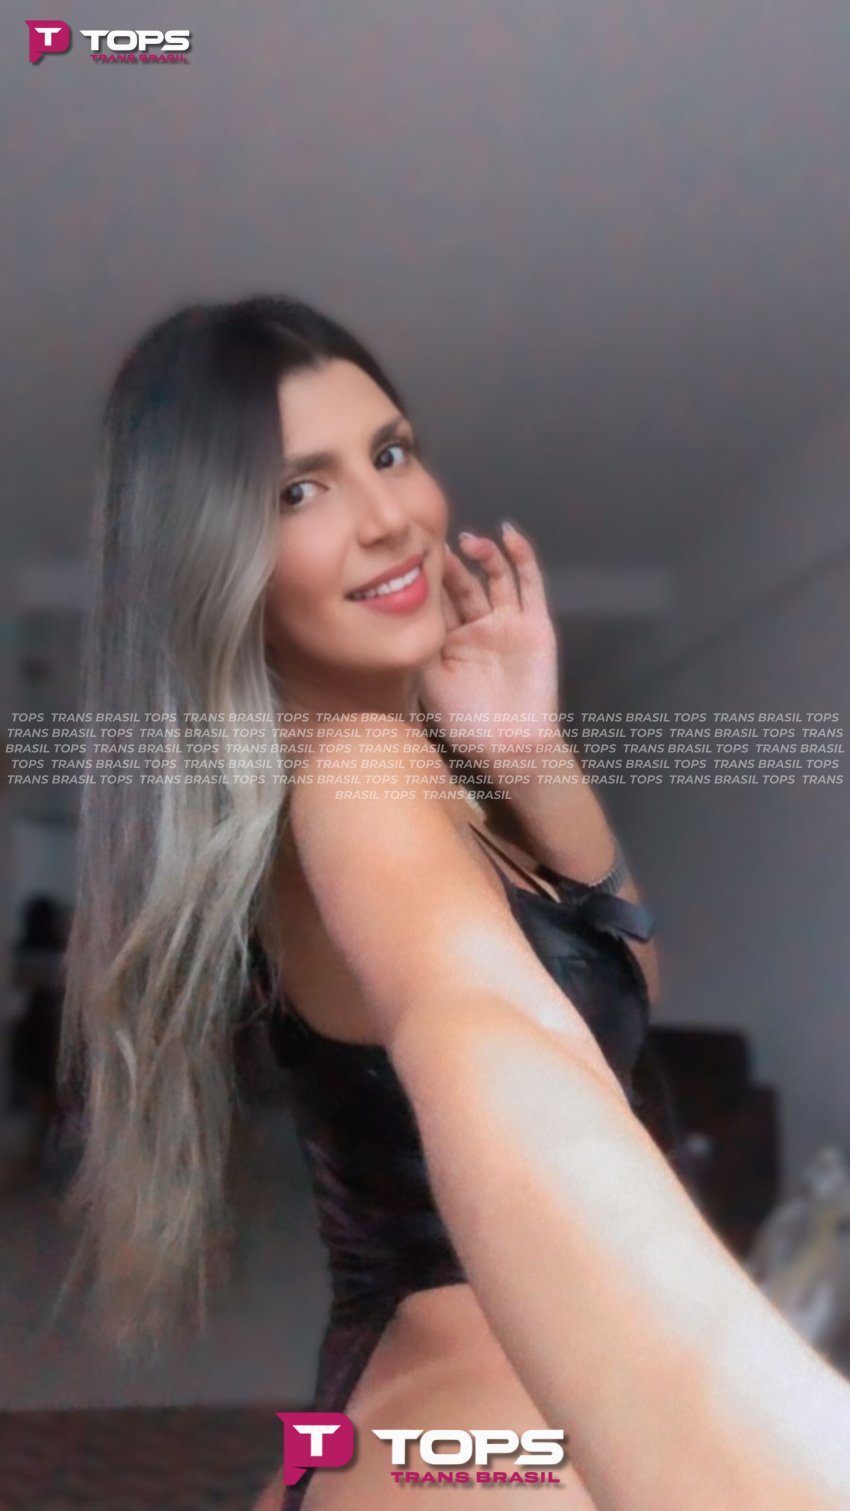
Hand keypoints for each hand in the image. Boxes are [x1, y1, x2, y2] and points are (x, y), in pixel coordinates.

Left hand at [418, 521, 562, 761]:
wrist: (510, 745)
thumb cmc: (465, 721)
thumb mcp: (428, 681)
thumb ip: (418, 643)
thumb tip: (394, 607)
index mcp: (448, 641)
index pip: (435, 600)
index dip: (424, 577)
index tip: (407, 551)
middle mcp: (477, 627)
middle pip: (462, 585)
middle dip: (449, 564)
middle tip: (433, 543)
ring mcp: (507, 623)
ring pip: (495, 577)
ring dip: (483, 555)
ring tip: (468, 541)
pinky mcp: (536, 624)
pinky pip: (530, 585)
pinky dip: (522, 557)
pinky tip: (508, 535)